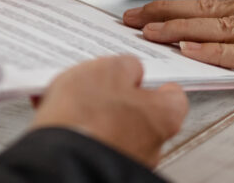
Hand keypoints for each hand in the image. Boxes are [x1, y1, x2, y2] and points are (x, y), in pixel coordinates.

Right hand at [32, 55, 187, 167]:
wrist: (59, 159)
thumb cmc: (88, 116)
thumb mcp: (110, 69)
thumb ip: (127, 66)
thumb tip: (131, 70)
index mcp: (162, 117)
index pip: (173, 97)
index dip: (157, 84)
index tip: (143, 76)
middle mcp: (152, 145)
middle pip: (143, 114)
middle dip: (123, 100)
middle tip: (101, 85)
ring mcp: (129, 159)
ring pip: (118, 129)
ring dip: (100, 117)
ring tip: (73, 101)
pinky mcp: (102, 167)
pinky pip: (97, 142)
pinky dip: (85, 131)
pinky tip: (63, 117)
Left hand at [124, 0, 233, 92]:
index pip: (211, 4)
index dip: (175, 8)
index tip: (142, 11)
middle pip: (206, 9)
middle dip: (164, 13)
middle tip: (127, 17)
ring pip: (220, 26)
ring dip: (179, 27)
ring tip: (146, 30)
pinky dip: (217, 50)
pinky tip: (191, 49)